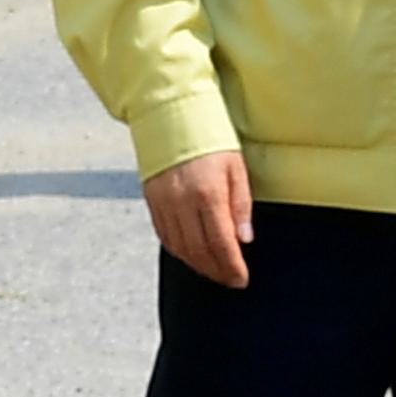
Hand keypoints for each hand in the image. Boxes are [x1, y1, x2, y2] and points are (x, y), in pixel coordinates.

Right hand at [143, 150, 254, 287]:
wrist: (172, 117)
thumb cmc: (209, 139)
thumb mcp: (236, 168)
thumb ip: (241, 206)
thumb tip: (244, 239)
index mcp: (208, 194)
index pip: (221, 243)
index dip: (232, 267)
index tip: (241, 279)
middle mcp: (182, 202)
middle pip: (199, 251)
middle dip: (217, 271)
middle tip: (230, 280)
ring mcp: (164, 204)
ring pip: (180, 248)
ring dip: (199, 265)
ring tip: (214, 271)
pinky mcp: (152, 202)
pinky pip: (165, 237)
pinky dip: (180, 251)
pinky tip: (192, 255)